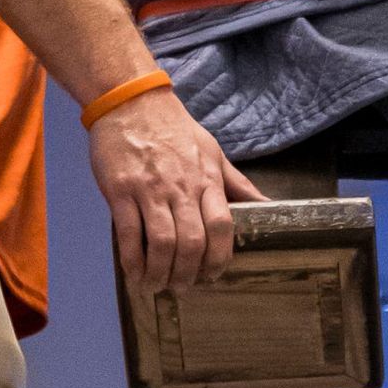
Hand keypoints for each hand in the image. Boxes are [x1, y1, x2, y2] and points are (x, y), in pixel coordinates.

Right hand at [87, 87, 264, 297]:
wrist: (132, 101)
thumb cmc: (174, 127)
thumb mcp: (213, 151)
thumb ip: (237, 184)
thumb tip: (266, 205)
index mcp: (206, 179)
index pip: (221, 225)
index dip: (219, 257)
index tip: (213, 274)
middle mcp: (180, 187)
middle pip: (192, 241)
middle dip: (189, 273)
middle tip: (183, 286)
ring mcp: (149, 190)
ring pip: (161, 242)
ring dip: (161, 272)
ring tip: (158, 284)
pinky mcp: (120, 190)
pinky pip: (128, 233)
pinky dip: (133, 260)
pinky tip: (136, 272)